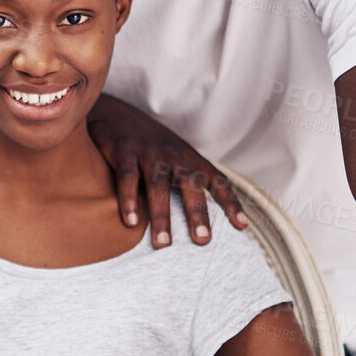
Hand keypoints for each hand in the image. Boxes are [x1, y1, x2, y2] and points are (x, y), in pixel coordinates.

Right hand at [86, 95, 246, 247]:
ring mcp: (148, 151)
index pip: (216, 179)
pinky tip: (131, 222)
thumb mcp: (173, 153)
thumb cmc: (147, 142)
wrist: (114, 112)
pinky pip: (127, 177)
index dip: (229, 202)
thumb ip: (186, 178)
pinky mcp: (123, 151)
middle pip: (189, 183)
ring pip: (158, 185)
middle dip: (197, 212)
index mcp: (189, 157)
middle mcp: (172, 154)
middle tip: (202, 240)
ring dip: (162, 215)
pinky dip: (129, 199)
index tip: (241, 226)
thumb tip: (201, 216)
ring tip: (163, 243)